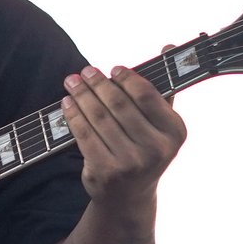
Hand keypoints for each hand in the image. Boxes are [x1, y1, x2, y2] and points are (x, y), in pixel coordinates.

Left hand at [60, 61, 185, 203]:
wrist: (128, 197)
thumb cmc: (145, 151)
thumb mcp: (161, 126)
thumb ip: (163, 89)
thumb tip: (169, 46)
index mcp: (174, 133)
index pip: (146, 96)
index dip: (127, 78)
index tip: (113, 69)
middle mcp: (155, 150)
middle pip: (118, 105)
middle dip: (97, 83)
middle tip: (84, 71)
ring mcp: (130, 163)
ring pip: (99, 118)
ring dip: (81, 95)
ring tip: (71, 82)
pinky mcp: (105, 171)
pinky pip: (84, 134)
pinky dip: (73, 115)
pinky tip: (67, 103)